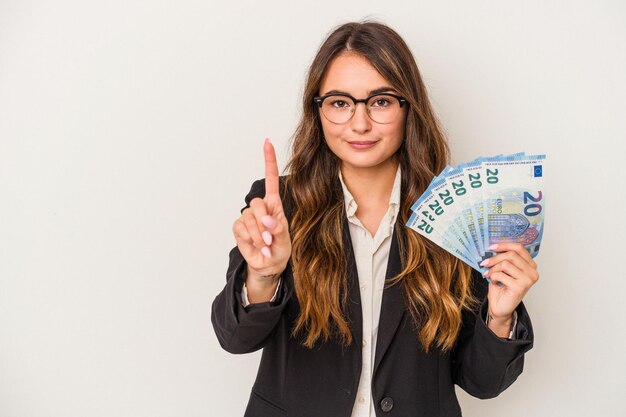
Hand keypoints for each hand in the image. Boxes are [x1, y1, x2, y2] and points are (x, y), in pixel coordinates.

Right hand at [232, 139, 291, 285]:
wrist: (268, 266)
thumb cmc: (279, 250)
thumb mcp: (285, 240)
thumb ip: (278, 229)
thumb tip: (266, 220)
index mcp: (274, 205)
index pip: (270, 179)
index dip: (269, 160)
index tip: (267, 142)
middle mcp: (260, 208)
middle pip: (258, 204)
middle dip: (265, 223)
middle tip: (271, 239)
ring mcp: (248, 217)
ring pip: (250, 219)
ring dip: (260, 236)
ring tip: (266, 246)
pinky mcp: (239, 227)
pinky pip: (242, 229)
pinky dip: (252, 240)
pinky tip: (258, 248)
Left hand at [481, 243, 538, 330]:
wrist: (500, 306)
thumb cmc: (501, 287)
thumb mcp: (503, 269)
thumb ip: (503, 258)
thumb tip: (492, 246)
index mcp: (530, 265)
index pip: (519, 248)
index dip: (504, 245)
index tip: (491, 247)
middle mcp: (532, 271)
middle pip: (511, 255)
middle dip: (495, 258)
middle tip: (485, 263)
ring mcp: (528, 279)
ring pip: (505, 264)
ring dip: (493, 268)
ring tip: (489, 274)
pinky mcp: (520, 287)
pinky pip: (501, 274)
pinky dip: (493, 277)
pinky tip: (493, 282)